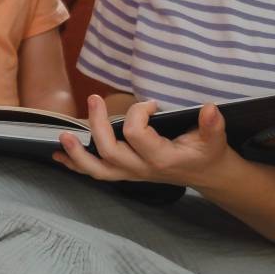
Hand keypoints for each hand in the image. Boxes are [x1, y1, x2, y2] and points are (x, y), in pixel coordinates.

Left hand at [53, 94, 236, 188]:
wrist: (207, 174)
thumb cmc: (208, 153)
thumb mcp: (215, 138)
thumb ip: (212, 125)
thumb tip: (210, 109)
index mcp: (162, 159)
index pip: (137, 134)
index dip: (139, 112)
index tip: (151, 104)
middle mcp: (142, 169)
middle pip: (110, 151)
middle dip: (97, 125)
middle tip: (93, 99)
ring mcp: (131, 173)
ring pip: (97, 169)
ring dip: (77, 153)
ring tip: (63, 136)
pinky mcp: (124, 173)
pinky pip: (96, 172)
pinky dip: (75, 165)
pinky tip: (59, 155)